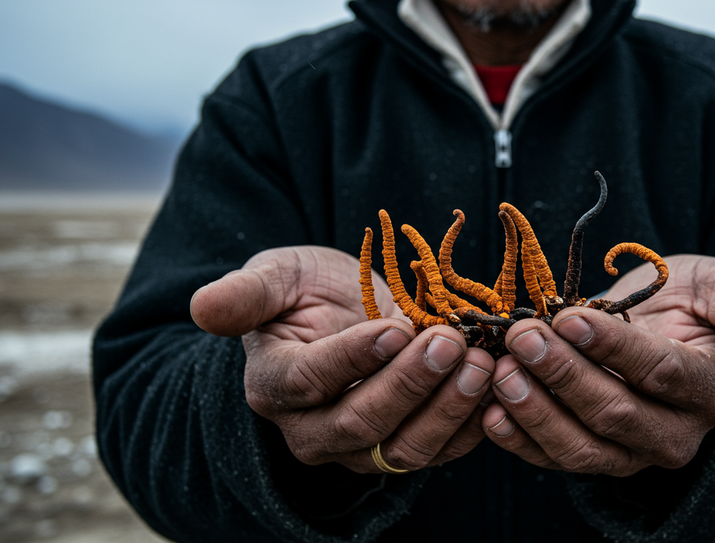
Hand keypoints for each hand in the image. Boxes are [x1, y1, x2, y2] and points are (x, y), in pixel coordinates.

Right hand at [190, 246, 494, 472]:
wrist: (341, 315)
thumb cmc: (305, 293)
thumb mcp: (275, 277)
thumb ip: (246, 293)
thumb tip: (203, 306)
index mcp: (275, 384)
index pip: (309, 383)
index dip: (352, 359)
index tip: (395, 329)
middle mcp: (312, 428)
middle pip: (360, 425)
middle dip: (410, 385)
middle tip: (452, 343)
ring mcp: (361, 446)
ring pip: (403, 449)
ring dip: (447, 410)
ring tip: (482, 363)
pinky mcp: (403, 445)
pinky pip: (440, 452)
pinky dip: (472, 426)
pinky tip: (498, 387)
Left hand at [481, 254, 714, 475]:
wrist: (664, 332)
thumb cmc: (691, 304)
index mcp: (711, 387)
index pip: (661, 374)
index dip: (614, 349)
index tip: (569, 319)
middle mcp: (676, 432)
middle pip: (615, 415)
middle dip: (563, 376)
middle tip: (522, 337)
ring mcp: (633, 453)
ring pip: (583, 447)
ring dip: (536, 412)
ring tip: (500, 373)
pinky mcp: (596, 457)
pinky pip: (555, 460)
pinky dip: (520, 440)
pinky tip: (489, 410)